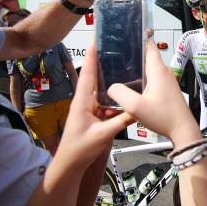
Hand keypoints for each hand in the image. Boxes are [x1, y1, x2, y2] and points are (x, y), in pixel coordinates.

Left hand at [57, 42, 133, 169]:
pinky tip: (125, 99)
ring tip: (124, 72)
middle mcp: (84, 102)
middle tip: (114, 50)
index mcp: (82, 102)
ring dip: (112, 84)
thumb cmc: (79, 149)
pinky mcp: (94, 117)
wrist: (70, 164)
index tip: (96, 41)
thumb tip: (136, 109)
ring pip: (103, 92)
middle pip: (96, 78)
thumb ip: (121, 121)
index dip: (92, 57)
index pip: (88, 74)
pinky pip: (107, 105)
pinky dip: (115, 101)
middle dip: (104, 64)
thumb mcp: (103, 135)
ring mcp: (89, 109)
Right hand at [107, 39, 200, 146]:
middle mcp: (165, 72)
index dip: (137, 38)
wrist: (182, 131)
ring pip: (150, 68)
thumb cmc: (164, 118)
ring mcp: (168, 81)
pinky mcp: (168, 90)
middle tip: (117, 55)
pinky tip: (133, 87)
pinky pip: (153, 79)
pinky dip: (143, 79)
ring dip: (138, 68)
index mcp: (158, 70)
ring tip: (121, 71)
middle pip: (148, 56)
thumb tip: (111, 87)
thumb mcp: (135, 107)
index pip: (148, 45)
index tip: (126, 36)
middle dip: (133, 55)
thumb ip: (119, 94)